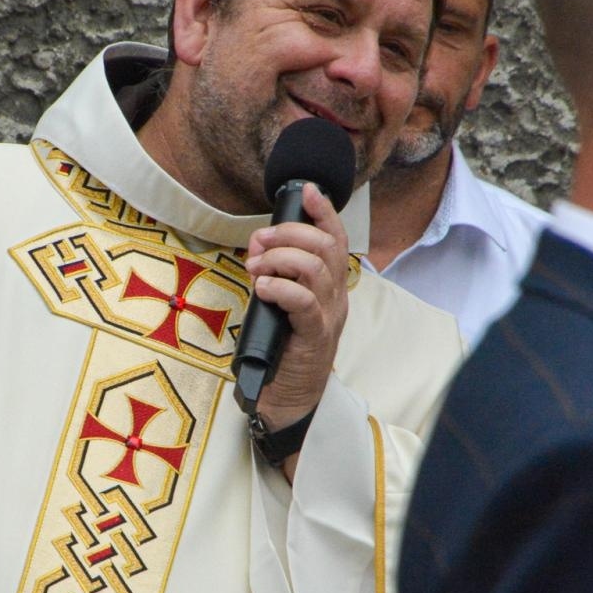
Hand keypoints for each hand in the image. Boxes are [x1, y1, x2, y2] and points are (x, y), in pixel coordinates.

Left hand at [243, 182, 349, 447]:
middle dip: (287, 233)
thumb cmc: (281, 352)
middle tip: (258, 244)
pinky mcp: (315, 337)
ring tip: (257, 269)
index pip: (335, 239)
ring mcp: (328, 317)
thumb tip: (260, 247)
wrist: (289, 400)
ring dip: (280, 258)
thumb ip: (277, 276)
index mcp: (329, 287)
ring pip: (315, 267)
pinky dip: (280, 287)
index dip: (324, 212)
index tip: (306, 192)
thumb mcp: (279, 305)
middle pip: (324, 246)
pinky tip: (263, 290)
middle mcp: (335, 298)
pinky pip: (303, 301)